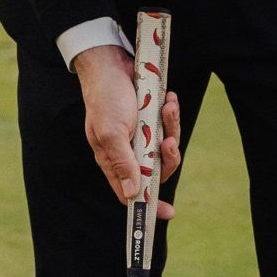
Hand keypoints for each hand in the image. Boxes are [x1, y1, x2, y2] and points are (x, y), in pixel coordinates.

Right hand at [74, 44, 182, 215]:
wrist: (110, 63)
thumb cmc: (105, 98)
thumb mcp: (112, 132)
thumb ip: (123, 163)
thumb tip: (132, 194)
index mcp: (113, 160)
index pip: (131, 191)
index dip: (149, 203)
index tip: (168, 213)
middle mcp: (127, 151)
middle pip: (156, 170)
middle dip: (168, 158)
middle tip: (168, 143)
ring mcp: (140, 135)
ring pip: (165, 146)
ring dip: (171, 129)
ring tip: (168, 109)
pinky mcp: (150, 119)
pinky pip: (168, 126)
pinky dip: (171, 114)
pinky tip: (168, 100)